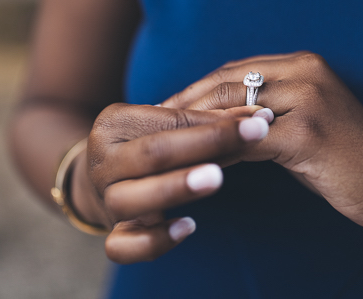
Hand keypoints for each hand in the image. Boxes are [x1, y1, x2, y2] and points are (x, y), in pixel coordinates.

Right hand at [70, 103, 269, 263]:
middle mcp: (103, 160)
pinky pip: (123, 246)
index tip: (258, 120)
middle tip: (253, 136)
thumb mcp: (167, 124)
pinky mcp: (113, 232)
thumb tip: (259, 116)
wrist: (103, 175)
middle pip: (152, 153)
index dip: (215, 122)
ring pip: (131, 198)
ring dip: (176, 187)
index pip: (168, 120)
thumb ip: (208, 120)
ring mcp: (105, 198)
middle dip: (206, 143)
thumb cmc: (148, 142)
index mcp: (113, 122)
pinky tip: (189, 227)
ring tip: (217, 178)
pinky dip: (154, 240)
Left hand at [162, 52, 362, 231]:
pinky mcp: (310, 133)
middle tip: (149, 128)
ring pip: (232, 109)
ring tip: (161, 148)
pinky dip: (218, 153)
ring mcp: (309, 100)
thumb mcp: (302, 126)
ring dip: (193, 129)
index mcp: (302, 65)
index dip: (193, 91)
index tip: (161, 112)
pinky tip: (197, 167)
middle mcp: (305, 72)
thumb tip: (212, 124)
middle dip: (183, 105)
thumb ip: (262, 116)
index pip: (232, 72)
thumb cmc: (348, 158)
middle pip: (226, 83)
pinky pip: (248, 141)